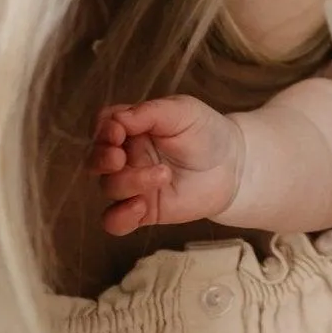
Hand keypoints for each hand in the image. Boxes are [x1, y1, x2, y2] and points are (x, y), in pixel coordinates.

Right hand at [89, 96, 243, 235]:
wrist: (234, 166)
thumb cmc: (206, 132)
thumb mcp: (182, 111)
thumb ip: (148, 112)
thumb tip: (115, 119)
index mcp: (132, 128)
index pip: (103, 126)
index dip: (102, 130)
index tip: (117, 132)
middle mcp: (127, 156)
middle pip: (96, 159)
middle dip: (102, 159)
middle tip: (120, 158)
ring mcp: (134, 185)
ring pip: (109, 187)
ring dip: (129, 182)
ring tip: (164, 175)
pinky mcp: (144, 211)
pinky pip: (115, 221)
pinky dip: (120, 216)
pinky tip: (141, 206)